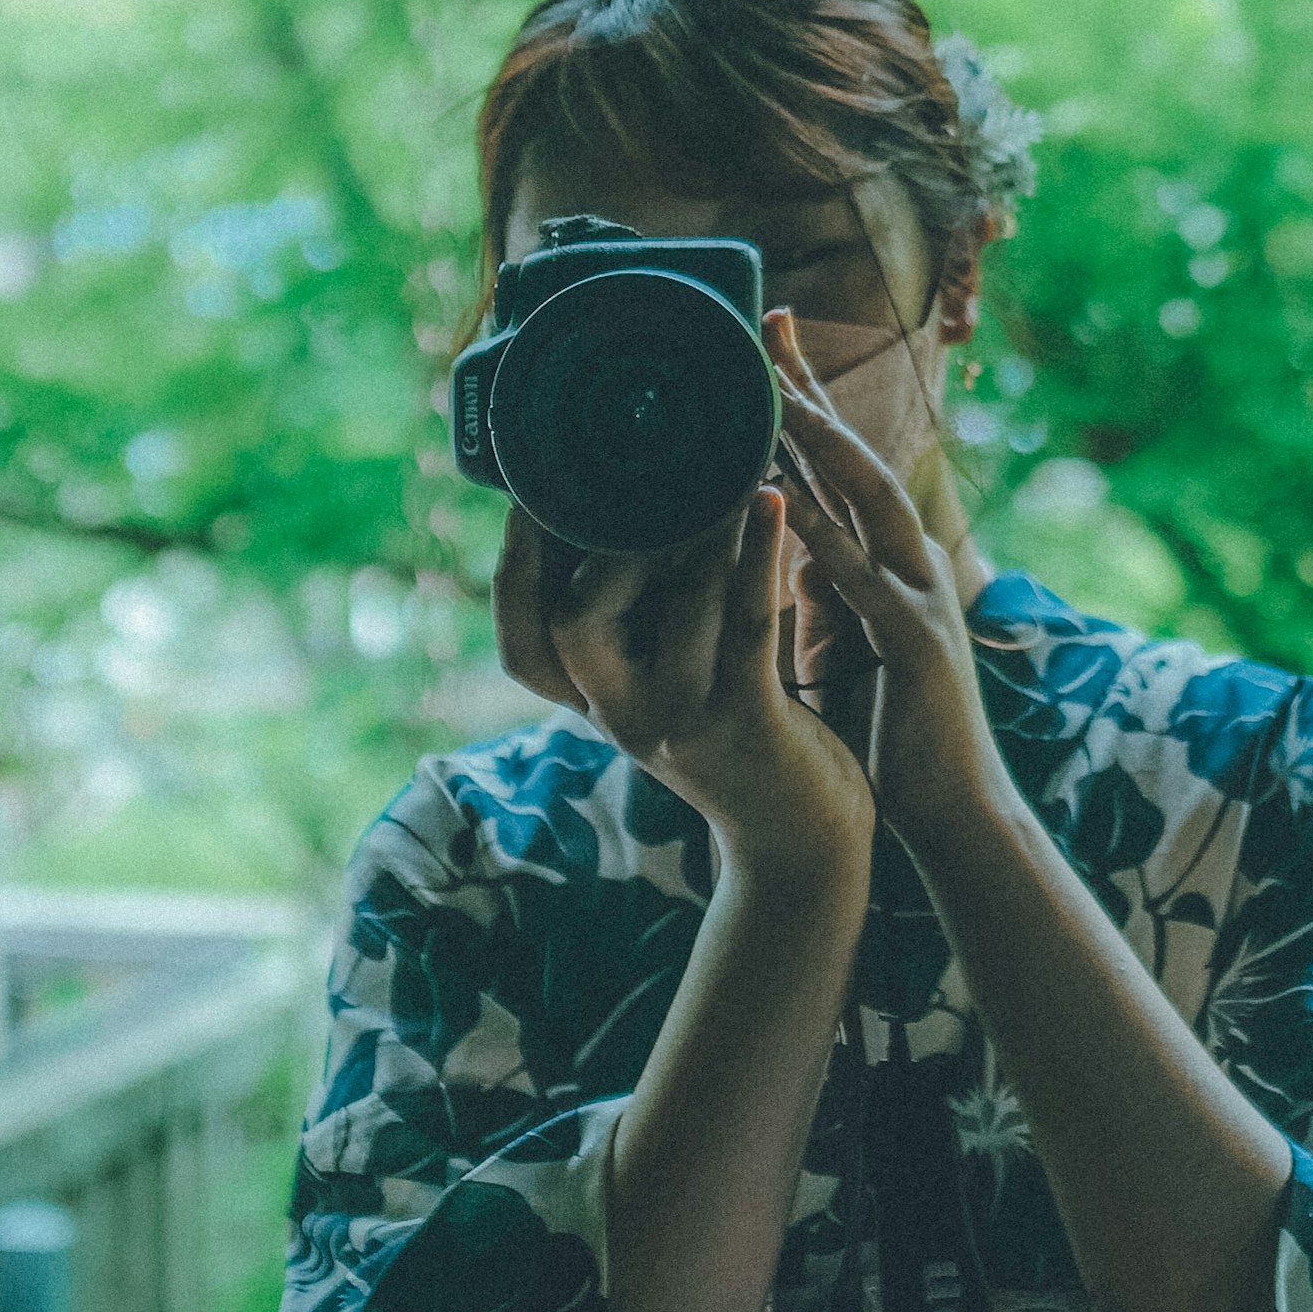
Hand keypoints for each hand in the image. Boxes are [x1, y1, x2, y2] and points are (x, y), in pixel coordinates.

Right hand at [496, 488, 869, 890]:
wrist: (799, 842)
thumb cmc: (736, 740)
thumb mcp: (664, 695)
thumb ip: (633, 634)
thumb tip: (618, 522)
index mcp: (598, 706)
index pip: (520, 649)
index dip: (513, 572)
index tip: (528, 498)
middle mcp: (625, 718)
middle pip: (570, 628)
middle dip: (604, 544)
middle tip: (646, 483)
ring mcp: (686, 722)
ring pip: (676, 608)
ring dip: (704, 529)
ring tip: (728, 469)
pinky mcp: (750, 721)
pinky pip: (746, 622)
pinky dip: (757, 554)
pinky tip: (771, 501)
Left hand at [769, 322, 1008, 863]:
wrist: (951, 813)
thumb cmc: (893, 733)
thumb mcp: (845, 644)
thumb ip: (822, 591)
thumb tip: (783, 547)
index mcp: (893, 560)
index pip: (840, 464)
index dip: (801, 400)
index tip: (758, 342)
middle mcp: (913, 562)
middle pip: (856, 454)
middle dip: (810, 387)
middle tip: (762, 320)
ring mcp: (921, 596)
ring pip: (867, 498)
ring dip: (818, 439)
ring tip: (768, 385)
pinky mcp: (916, 644)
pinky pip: (862, 579)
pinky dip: (822, 536)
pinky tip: (785, 502)